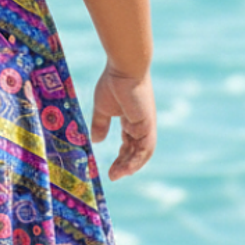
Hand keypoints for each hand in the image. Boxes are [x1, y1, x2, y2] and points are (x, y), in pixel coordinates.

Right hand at [89, 65, 155, 179]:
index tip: (111, 169)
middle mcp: (141, 125)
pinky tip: (126, 169)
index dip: (121, 157)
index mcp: (131, 120)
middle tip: (112, 176)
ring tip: (116, 175)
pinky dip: (137, 161)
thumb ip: (100, 125)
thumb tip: (96, 141)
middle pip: (134, 151)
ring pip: (141, 153)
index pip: (128, 143)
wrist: (124, 69)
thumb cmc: (113, 83)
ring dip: (130, 166)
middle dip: (124, 164)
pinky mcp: (148, 126)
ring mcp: (146, 126)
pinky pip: (145, 149)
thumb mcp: (103, 109)